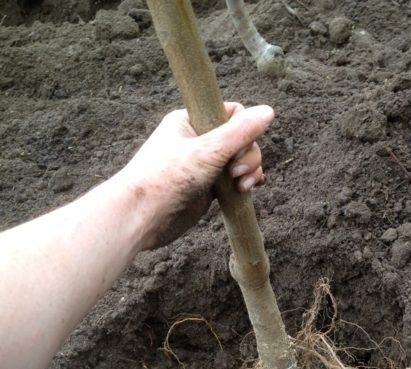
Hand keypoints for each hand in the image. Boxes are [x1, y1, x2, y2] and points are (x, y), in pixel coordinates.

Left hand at [119, 102, 274, 248]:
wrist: (141, 217)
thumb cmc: (167, 178)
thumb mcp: (208, 150)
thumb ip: (241, 132)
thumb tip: (269, 111)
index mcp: (191, 121)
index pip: (232, 113)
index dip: (244, 129)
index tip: (238, 147)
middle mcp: (198, 141)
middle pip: (241, 139)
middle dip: (248, 157)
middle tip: (237, 174)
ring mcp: (203, 166)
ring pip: (240, 161)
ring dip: (249, 172)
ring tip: (242, 187)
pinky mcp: (207, 188)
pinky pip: (233, 181)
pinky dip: (244, 184)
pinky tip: (249, 189)